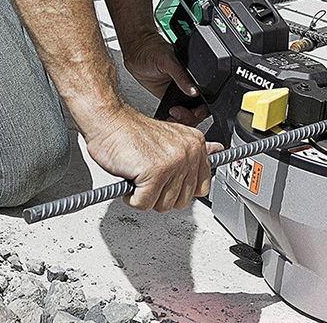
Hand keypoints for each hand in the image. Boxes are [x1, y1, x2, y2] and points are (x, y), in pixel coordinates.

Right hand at [85, 108, 223, 211]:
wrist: (108, 121)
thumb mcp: (171, 137)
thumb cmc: (132, 132)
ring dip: (145, 196)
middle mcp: (188, 152)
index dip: (179, 190)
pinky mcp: (154, 172)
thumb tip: (218, 150)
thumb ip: (193, 149)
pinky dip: (132, 197)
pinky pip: (144, 203)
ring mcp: (173, 163)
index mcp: (195, 144)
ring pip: (164, 205)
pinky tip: (130, 179)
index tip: (167, 182)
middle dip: (160, 195)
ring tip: (139, 176)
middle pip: (182, 201)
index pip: (202, 187)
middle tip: (148, 178)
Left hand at [122, 31, 209, 125]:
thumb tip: (194, 89)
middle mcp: (189, 86)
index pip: (206, 97)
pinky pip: (176, 114)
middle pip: (198, 110)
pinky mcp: (169, 99)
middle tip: (178, 113)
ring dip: (182, 119)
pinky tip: (168, 118)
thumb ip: (181, 76)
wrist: (136, 52)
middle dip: (191, 117)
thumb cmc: (152, 50)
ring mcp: (179, 93)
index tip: (194, 111)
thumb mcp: (169, 61)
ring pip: (188, 114)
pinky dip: (174, 120)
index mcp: (195, 76)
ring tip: (172, 115)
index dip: (202, 108)